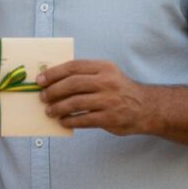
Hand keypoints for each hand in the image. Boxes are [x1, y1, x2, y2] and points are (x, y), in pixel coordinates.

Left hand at [38, 60, 155, 135]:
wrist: (146, 107)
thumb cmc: (119, 90)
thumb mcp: (107, 74)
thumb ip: (85, 74)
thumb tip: (53, 79)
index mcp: (104, 67)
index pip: (73, 67)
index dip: (53, 73)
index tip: (40, 80)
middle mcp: (107, 82)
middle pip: (72, 84)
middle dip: (53, 91)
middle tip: (43, 97)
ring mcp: (109, 100)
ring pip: (75, 103)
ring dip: (58, 108)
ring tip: (49, 111)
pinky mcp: (110, 118)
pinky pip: (84, 120)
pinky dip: (70, 121)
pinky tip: (63, 121)